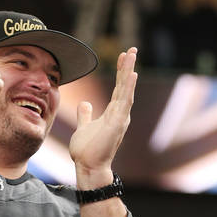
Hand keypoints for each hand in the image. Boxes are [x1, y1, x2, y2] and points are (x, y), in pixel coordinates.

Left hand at [69, 47, 136, 183]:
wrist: (88, 167)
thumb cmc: (87, 150)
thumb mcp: (83, 127)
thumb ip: (86, 114)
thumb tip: (85, 103)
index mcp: (113, 113)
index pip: (118, 88)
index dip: (121, 71)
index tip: (123, 56)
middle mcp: (119, 114)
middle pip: (125, 86)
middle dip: (128, 66)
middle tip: (132, 49)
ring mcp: (120, 118)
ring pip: (126, 90)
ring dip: (129, 72)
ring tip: (132, 55)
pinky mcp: (118, 123)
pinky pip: (124, 102)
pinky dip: (128, 88)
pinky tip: (132, 74)